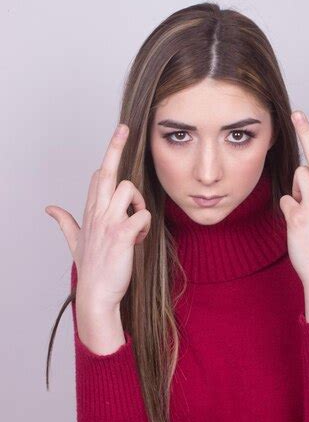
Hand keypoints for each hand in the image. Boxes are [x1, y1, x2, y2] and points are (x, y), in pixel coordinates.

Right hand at [45, 123, 151, 309]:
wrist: (97, 294)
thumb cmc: (91, 268)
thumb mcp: (74, 242)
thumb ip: (64, 222)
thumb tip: (49, 208)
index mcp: (89, 211)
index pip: (97, 175)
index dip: (109, 155)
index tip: (118, 134)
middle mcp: (97, 212)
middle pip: (106, 172)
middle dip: (114, 147)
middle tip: (123, 128)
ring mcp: (108, 222)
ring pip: (128, 189)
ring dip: (139, 203)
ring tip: (136, 223)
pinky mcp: (121, 233)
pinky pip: (142, 215)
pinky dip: (146, 225)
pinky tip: (139, 239)